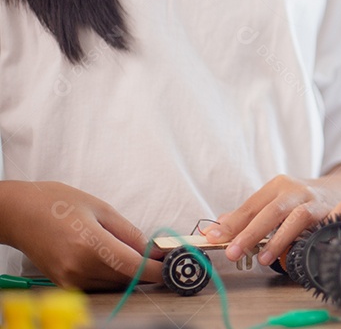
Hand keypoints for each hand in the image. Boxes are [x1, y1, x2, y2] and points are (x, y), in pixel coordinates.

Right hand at [0, 181, 161, 288]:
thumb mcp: (101, 208)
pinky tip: (118, 260)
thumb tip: (152, 249)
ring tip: (143, 255)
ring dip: (131, 274)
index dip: (158, 269)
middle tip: (164, 256)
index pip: (133, 267)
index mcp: (90, 246)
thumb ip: (128, 232)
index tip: (175, 266)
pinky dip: (113, 276)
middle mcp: (79, 268)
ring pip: (113, 284)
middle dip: (148, 270)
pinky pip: (98, 285)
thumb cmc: (58, 203)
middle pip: (126, 279)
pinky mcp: (63, 284)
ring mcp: (69, 280)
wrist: (19, 214)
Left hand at [207, 161, 340, 265]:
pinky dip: (314, 234)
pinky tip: (302, 248)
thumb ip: (247, 216)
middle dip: (250, 233)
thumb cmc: (300, 201)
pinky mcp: (334, 212)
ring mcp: (317, 201)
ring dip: (279, 239)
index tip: (212, 238)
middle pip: (271, 210)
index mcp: (278, 186)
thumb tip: (215, 228)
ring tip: (263, 259)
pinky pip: (323, 225)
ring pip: (297, 217)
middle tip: (233, 252)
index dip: (231, 223)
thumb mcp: (273, 201)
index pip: (250, 206)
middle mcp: (297, 190)